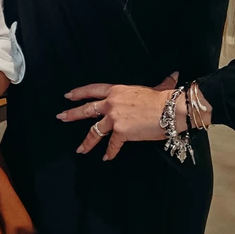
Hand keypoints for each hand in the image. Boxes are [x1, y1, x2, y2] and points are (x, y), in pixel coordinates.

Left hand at [56, 73, 179, 160]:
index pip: (93, 90)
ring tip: (80, 150)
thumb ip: (161, 83)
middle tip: (61, 117)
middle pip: (87, 109)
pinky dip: (110, 152)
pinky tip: (106, 158)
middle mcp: (111, 104)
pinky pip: (112, 145)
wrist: (171, 110)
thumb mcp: (157, 88)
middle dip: (72, 114)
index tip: (68, 96)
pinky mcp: (121, 133)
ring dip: (86, 142)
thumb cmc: (164, 99)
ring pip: (94, 131)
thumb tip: (173, 76)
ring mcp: (114, 118)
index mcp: (117, 91)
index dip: (79, 93)